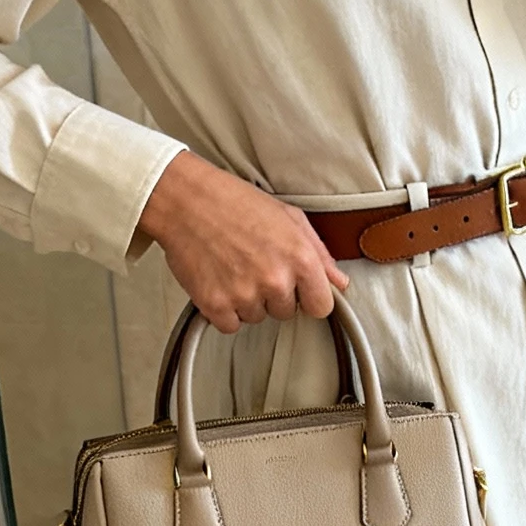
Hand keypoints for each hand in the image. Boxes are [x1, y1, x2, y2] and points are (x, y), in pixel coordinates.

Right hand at [138, 151, 348, 333]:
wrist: (186, 200)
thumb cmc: (235, 202)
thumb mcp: (288, 218)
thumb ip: (319, 253)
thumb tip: (338, 282)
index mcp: (300, 258)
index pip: (322, 307)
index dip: (309, 298)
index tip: (297, 288)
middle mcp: (275, 279)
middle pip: (286, 313)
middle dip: (274, 294)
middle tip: (254, 264)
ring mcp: (244, 294)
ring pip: (256, 318)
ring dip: (247, 300)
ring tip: (233, 267)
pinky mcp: (215, 305)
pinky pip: (230, 325)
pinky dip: (223, 310)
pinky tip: (219, 280)